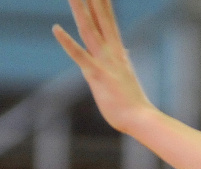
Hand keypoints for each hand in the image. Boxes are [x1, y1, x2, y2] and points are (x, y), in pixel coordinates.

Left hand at [52, 0, 153, 133]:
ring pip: (89, 30)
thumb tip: (125, 53)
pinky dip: (67, 42)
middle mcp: (112, 54)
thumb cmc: (134, 105)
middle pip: (100, 19)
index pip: (109, 23)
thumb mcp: (127, 78)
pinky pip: (80, 55)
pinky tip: (55, 28)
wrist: (141, 120)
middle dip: (94, 0)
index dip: (104, 5)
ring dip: (80, 10)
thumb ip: (122, 63)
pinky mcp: (96, 76)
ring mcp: (104, 63)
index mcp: (118, 54)